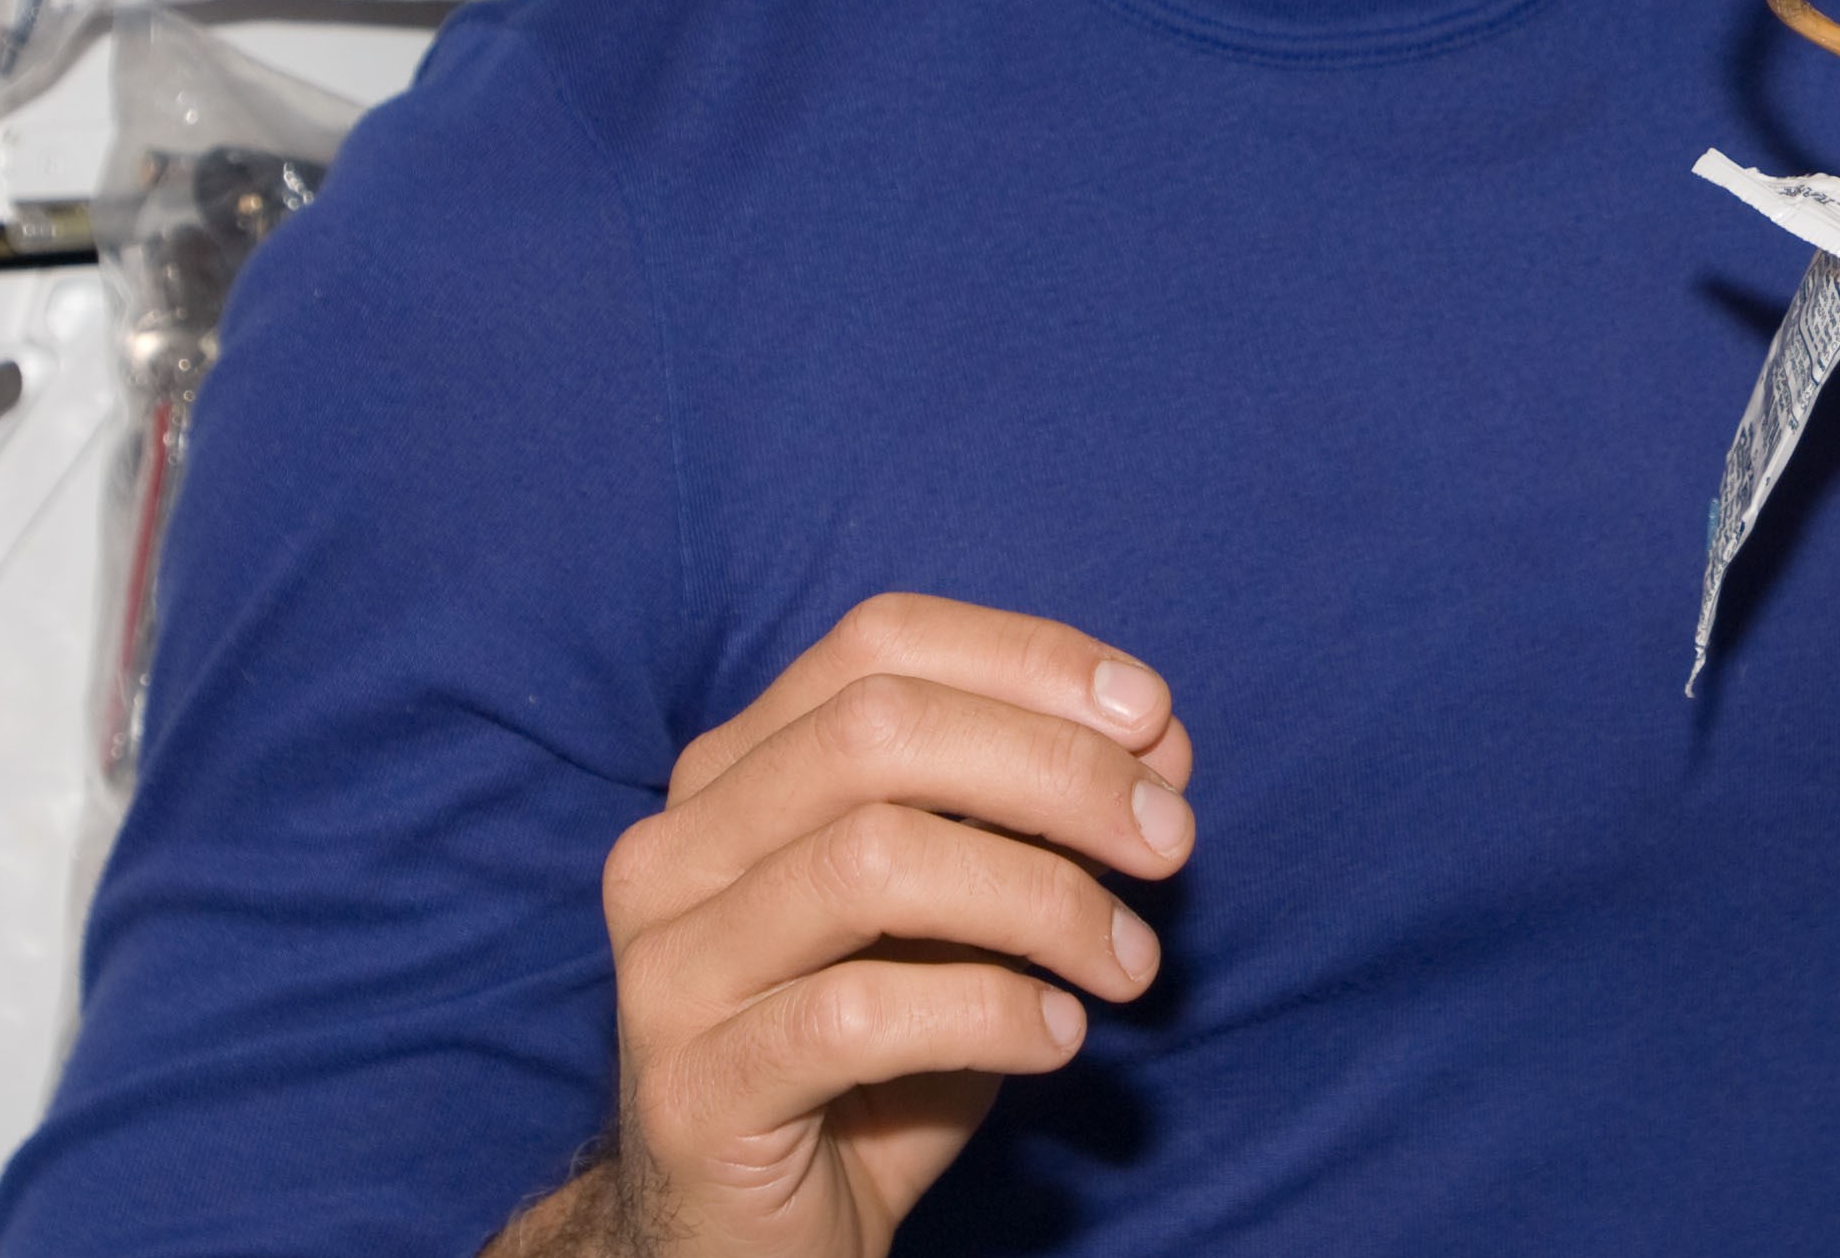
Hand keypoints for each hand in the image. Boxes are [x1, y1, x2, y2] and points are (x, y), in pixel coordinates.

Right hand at [492, 593, 1195, 1256]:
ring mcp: (669, 969)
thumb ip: (1042, 812)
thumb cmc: (878, 1052)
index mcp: (734, 770)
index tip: (1153, 715)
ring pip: (872, 859)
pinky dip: (991, 1011)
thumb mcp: (971, 909)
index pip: (880, 641)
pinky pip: (858, 1015)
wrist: (760, 1238)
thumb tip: (1163, 737)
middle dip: (1056, 769)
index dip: (1028, 658)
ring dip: (1043, 898)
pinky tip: (1058, 1037)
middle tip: (1170, 840)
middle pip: (879, 730)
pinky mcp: (692, 1090)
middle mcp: (678, 848)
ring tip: (1129, 962)